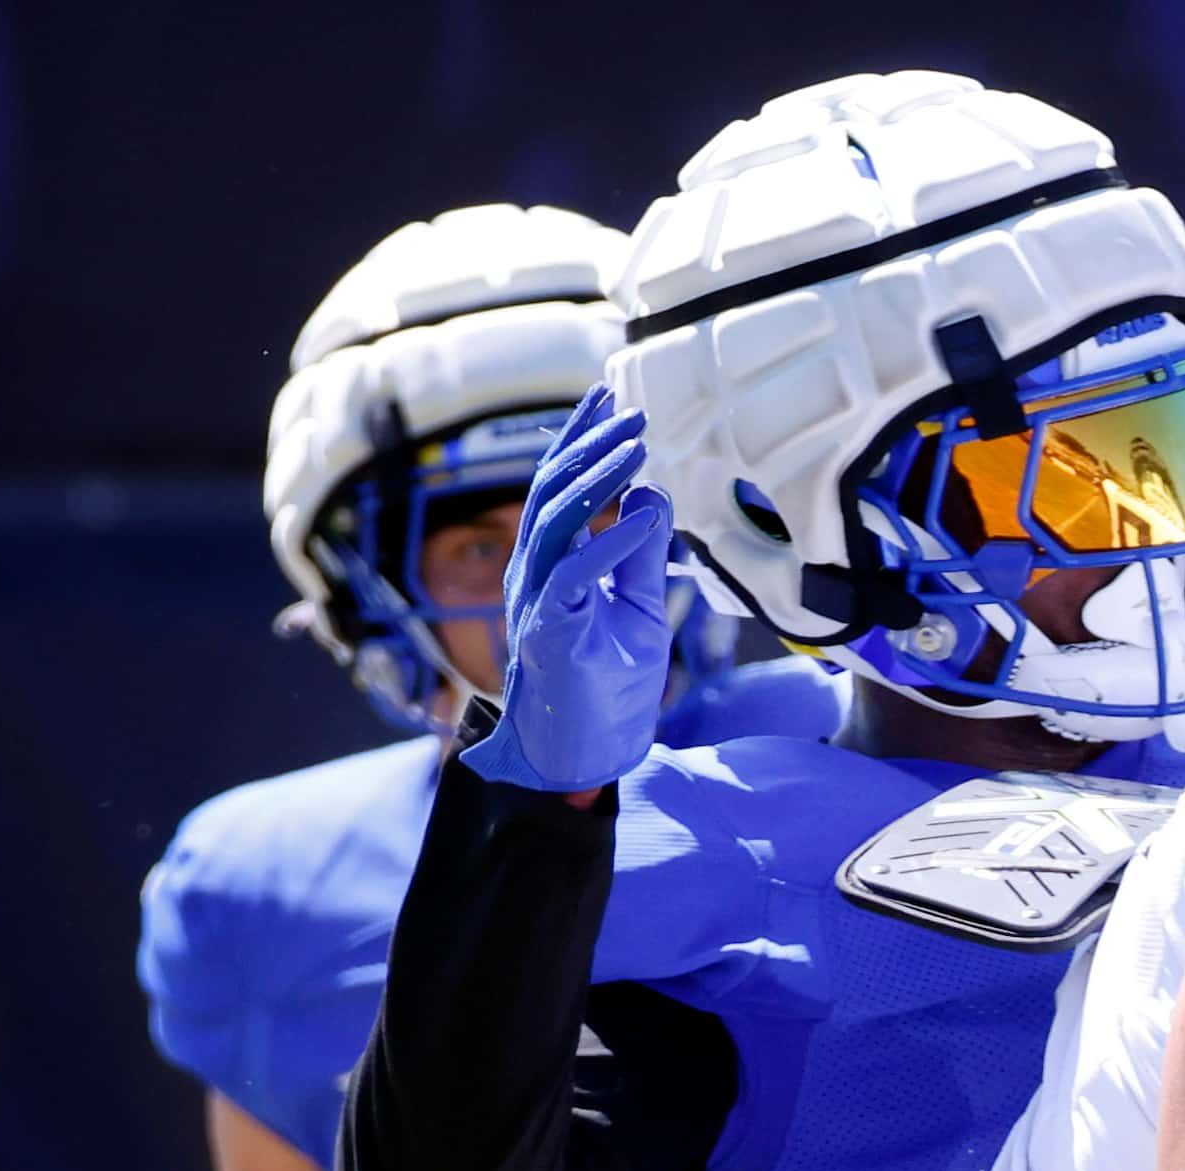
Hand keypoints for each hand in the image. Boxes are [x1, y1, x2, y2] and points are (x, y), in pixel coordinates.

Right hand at [460, 384, 677, 793]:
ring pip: (553, 522)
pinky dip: (607, 545)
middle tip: (626, 406)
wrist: (585, 757)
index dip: (581, 441)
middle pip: (550, 490)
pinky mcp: (548, 633)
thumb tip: (652, 495)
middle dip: (587, 443)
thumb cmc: (606, 688)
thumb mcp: (637, 609)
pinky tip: (641, 518)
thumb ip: (640, 556)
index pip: (559, 487)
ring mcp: (534, 601)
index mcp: (548, 564)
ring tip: (636, 446)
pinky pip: (571, 577)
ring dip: (596, 479)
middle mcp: (532, 573)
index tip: (610, 399)